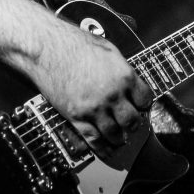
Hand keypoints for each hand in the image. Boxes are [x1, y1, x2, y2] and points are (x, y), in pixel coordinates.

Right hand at [0, 0, 153, 157]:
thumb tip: (128, 78)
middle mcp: (113, 95)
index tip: (140, 106)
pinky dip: (102, 148)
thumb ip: (121, 67)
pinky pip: (94, 139)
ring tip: (120, 138)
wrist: (48, 49)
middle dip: (134, 124)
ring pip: (115, 133)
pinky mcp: (77, 116)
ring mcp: (95, 108)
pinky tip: (106, 150)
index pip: (145, 99)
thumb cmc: (74, 44)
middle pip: (132, 120)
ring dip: (120, 138)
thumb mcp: (107, 50)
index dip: (143, 104)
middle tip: (132, 125)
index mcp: (124, 76)